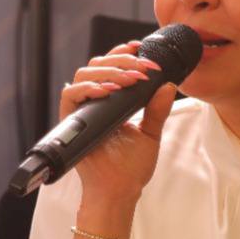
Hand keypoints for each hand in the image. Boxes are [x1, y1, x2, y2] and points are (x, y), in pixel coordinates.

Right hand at [58, 41, 179, 208]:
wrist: (119, 191)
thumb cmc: (131, 168)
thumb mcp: (151, 133)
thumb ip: (157, 109)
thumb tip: (169, 85)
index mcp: (111, 102)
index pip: (111, 67)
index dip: (123, 53)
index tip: (141, 47)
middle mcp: (94, 103)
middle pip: (98, 64)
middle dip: (122, 60)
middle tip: (142, 68)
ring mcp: (81, 111)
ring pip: (84, 73)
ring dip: (109, 71)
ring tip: (130, 79)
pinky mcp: (70, 122)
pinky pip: (70, 95)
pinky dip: (89, 88)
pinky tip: (108, 91)